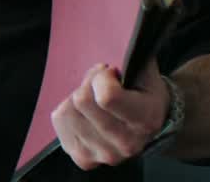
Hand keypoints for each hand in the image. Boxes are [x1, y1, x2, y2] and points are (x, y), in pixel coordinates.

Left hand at [50, 60, 170, 169]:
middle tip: (99, 83)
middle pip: (81, 101)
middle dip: (88, 84)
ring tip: (93, 99)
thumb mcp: (146, 72)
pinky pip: (59, 123)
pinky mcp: (84, 159)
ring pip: (67, 111)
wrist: (151, 125)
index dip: (101, 77)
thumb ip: (132, 59)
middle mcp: (125, 143)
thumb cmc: (145, 93)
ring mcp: (103, 155)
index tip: (110, 73)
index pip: (107, 97)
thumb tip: (113, 50)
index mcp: (144, 119)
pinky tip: (85, 113)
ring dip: (76, 97)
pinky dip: (68, 111)